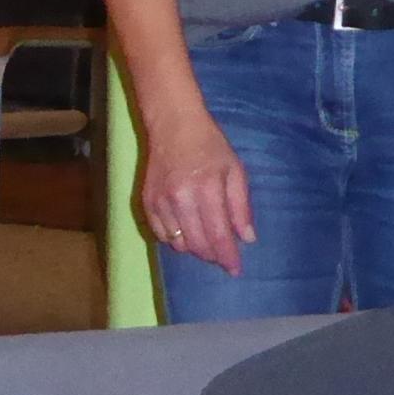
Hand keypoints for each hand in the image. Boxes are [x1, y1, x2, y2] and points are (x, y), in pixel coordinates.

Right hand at [137, 106, 255, 275]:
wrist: (172, 124)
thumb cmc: (209, 145)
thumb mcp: (234, 169)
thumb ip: (241, 206)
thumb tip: (247, 239)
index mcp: (206, 189)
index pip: (218, 235)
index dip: (227, 256)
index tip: (236, 270)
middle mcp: (180, 199)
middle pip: (197, 244)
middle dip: (212, 256)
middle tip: (223, 256)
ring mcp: (160, 201)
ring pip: (178, 243)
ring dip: (194, 248)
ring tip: (206, 241)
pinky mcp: (147, 202)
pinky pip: (161, 235)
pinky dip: (175, 239)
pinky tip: (186, 232)